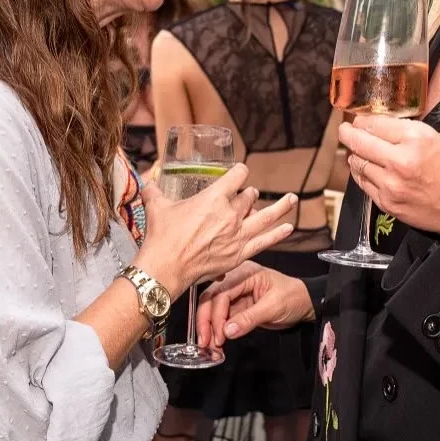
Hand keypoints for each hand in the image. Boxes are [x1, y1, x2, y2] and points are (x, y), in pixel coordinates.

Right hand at [138, 164, 297, 300]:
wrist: (165, 268)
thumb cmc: (162, 238)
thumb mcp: (157, 207)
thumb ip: (154, 191)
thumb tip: (148, 182)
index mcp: (213, 197)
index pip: (237, 176)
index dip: (239, 172)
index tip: (239, 173)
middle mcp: (230, 214)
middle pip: (248, 197)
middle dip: (247, 195)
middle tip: (246, 197)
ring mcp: (237, 235)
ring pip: (265, 216)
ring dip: (280, 207)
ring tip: (291, 199)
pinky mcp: (239, 254)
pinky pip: (265, 241)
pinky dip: (278, 233)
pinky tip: (288, 227)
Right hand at [196, 261, 314, 347]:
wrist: (305, 304)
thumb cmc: (293, 297)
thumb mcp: (273, 307)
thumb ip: (249, 318)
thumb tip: (227, 331)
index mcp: (245, 273)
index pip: (221, 292)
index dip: (216, 314)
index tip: (219, 334)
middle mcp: (236, 281)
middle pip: (211, 299)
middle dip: (207, 322)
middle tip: (206, 342)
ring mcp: (235, 294)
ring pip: (214, 311)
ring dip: (210, 329)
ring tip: (211, 347)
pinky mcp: (237, 308)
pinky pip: (222, 319)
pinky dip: (218, 332)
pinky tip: (217, 344)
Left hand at [339, 115, 439, 235]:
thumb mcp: (437, 138)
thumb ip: (406, 132)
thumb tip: (379, 126)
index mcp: (415, 139)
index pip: (374, 124)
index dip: (362, 120)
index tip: (359, 120)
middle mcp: (399, 161)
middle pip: (359, 143)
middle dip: (348, 134)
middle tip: (346, 130)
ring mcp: (391, 186)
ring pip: (357, 164)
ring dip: (355, 155)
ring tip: (357, 150)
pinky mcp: (388, 204)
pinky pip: (364, 184)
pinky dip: (362, 174)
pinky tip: (366, 169)